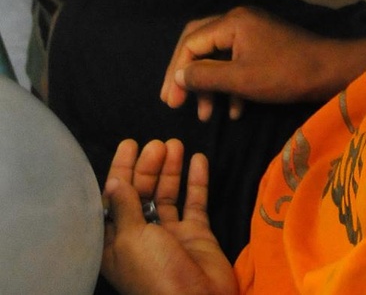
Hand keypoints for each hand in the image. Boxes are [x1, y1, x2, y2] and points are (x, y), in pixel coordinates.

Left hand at [101, 139, 236, 294]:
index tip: (129, 146)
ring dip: (170, 170)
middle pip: (142, 194)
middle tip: (156, 145)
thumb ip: (125, 207)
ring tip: (175, 145)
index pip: (115, 201)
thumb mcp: (131, 238)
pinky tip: (198, 159)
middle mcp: (142, 237)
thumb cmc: (154, 273)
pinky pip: (195, 203)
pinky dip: (197, 181)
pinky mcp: (196, 235)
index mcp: (117, 244)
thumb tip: (114, 181)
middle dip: (147, 168)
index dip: (120, 172)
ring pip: (167, 195)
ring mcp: (171, 236)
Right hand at [160, 4, 365, 120]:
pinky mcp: (262, 46)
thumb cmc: (284, 74)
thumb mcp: (240, 79)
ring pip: (218, 57)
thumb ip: (206, 76)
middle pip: (200, 44)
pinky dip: (230, 86)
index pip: (190, 42)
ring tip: (205, 115)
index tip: (171, 102)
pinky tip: (233, 112)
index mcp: (232, 22)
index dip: (177, 72)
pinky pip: (236, 63)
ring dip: (209, 85)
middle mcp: (239, 20)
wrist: (328, 71)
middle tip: (175, 102)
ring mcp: (252, 32)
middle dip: (188, 75)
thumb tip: (179, 76)